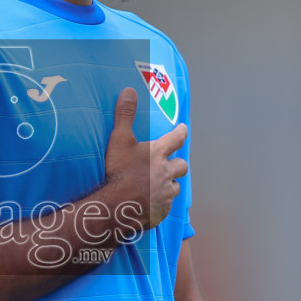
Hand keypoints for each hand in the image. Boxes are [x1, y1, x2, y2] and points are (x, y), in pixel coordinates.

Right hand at [102, 87, 188, 229]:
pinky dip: (161, 202)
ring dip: (170, 184)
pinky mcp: (162, 210)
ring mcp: (166, 193)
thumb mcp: (119, 140)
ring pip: (175, 187)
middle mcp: (167, 172)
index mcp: (158, 154)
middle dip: (178, 163)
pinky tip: (151, 202)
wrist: (118, 206)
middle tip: (170, 163)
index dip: (181, 132)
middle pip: (182, 165)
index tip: (182, 129)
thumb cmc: (119, 171)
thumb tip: (129, 90)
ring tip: (160, 184)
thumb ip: (124, 115)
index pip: (177, 138)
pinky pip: (166, 205)